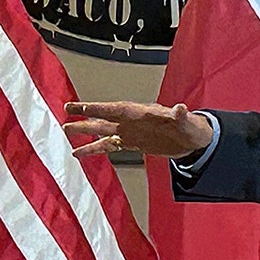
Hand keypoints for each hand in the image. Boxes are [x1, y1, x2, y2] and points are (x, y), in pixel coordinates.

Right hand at [62, 101, 212, 158]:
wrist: (193, 140)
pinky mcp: (132, 143)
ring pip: (103, 130)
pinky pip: (109, 146)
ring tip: (65, 131)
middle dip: (85, 115)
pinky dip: (93, 149)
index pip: (116, 109)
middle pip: (105, 117)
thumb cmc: (191, 127)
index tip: (79, 107)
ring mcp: (131, 131)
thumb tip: (180, 108)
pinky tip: (79, 152)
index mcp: (142, 113)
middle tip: (65, 112)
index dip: (98, 108)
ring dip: (85, 131)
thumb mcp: (188, 122)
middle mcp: (133, 121)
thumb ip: (181, 116)